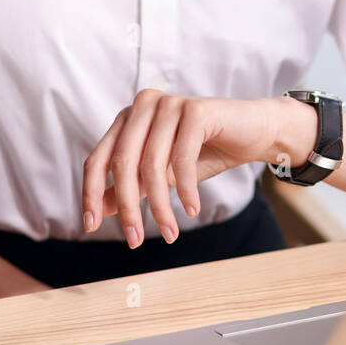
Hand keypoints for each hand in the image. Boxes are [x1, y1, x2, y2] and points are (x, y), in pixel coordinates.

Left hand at [81, 90, 312, 246]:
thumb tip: (99, 211)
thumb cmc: (207, 151)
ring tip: (170, 233)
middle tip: (135, 240)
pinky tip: (192, 209)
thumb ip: (131, 187)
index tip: (91, 226)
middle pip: (123, 163)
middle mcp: (144, 105)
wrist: (255, 132)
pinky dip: (186, 190)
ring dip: (161, 206)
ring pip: (152, 164)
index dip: (91, 193)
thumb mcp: (163, 174)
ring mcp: (170, 104)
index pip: (99, 158)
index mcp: (129, 118)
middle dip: (128, 207)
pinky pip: (182, 159)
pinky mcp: (196, 109)